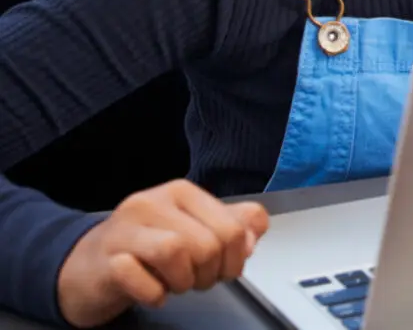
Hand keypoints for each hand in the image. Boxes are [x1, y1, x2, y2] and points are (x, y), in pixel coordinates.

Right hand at [57, 181, 268, 326]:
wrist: (85, 268)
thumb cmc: (144, 249)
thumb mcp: (193, 231)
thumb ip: (232, 225)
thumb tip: (254, 232)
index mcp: (181, 193)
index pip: (231, 224)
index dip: (236, 256)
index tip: (224, 268)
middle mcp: (152, 203)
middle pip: (207, 242)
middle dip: (210, 273)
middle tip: (197, 280)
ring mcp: (124, 230)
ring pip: (175, 252)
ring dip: (184, 281)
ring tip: (175, 284)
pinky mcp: (104, 260)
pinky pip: (137, 278)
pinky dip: (153, 294)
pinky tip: (153, 293)